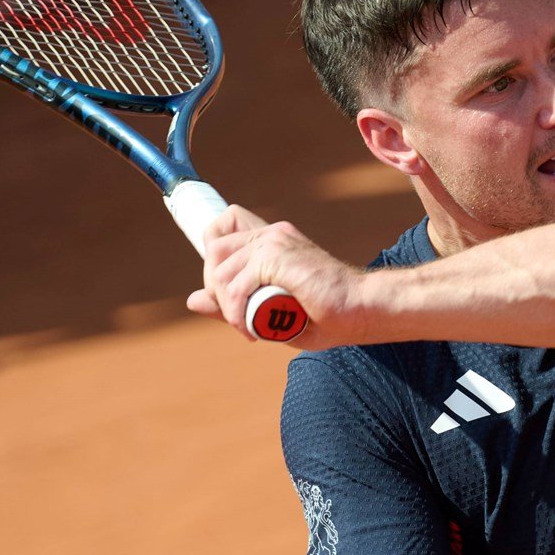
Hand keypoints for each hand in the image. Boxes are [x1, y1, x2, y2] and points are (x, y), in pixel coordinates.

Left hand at [186, 205, 366, 347]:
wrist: (363, 310)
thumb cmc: (327, 314)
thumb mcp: (270, 310)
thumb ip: (232, 303)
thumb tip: (192, 299)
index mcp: (273, 238)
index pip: (223, 225)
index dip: (211, 254)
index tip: (224, 289)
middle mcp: (271, 233)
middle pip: (214, 249)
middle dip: (215, 289)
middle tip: (238, 317)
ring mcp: (275, 241)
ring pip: (221, 271)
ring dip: (227, 307)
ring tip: (250, 328)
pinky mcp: (278, 256)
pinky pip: (236, 286)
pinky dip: (237, 313)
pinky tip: (252, 329)